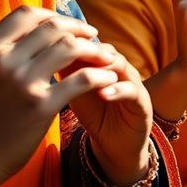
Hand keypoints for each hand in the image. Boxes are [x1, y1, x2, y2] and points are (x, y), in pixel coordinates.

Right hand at [0, 7, 120, 186]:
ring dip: (93, 49)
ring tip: (104, 56)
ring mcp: (21, 81)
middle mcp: (1, 58)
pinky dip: (99, 75)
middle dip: (79, 29)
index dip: (55, 15)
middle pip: (53, 27)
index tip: (70, 25)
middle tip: (93, 36)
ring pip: (70, 48)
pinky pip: (80, 80)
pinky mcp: (40, 106)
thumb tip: (30, 30)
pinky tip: (107, 78)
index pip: (28, 13)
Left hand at [70, 43, 153, 185]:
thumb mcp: (75, 92)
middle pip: (106, 50)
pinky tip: (103, 94)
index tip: (56, 49)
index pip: (91, 43)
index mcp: (103, 62)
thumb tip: (43, 54)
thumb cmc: (94, 114)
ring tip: (87, 74)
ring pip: (120, 65)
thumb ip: (66, 73)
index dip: (75, 43)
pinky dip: (118, 90)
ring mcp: (133, 82)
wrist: (114, 143)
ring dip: (103, 67)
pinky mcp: (143, 102)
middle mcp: (120, 68)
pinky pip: (132, 90)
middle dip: (88, 52)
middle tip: (69, 57)